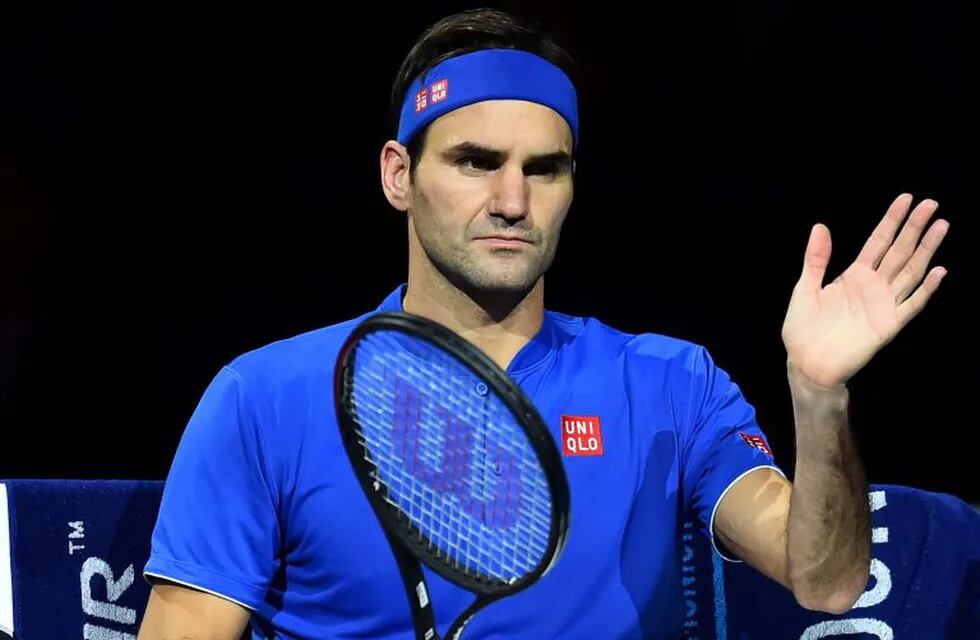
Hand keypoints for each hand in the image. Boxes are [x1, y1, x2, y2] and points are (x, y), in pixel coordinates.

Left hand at [781, 193, 948, 388]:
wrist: (806, 364)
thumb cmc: (803, 330)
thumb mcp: (805, 289)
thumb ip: (816, 259)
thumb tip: (820, 226)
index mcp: (853, 275)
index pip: (878, 241)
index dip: (892, 220)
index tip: (907, 198)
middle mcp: (873, 286)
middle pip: (899, 250)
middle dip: (915, 227)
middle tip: (932, 203)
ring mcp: (883, 304)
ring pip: (911, 271)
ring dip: (926, 250)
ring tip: (941, 226)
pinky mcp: (888, 325)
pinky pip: (912, 305)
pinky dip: (926, 289)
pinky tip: (938, 270)